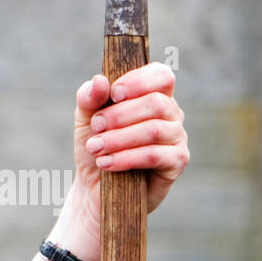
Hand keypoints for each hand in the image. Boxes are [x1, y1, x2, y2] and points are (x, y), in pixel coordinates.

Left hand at [57, 63, 189, 260]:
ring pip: (155, 130)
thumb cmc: (95, 144)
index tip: (114, 93)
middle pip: (156, 103)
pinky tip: (105, 162)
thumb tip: (101, 81)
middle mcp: (171, 113)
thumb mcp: (85, 117)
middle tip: (95, 127)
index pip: (161, 75)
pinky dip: (126, 158)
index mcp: (152, 94)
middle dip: (120, 115)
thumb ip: (89, 96)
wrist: (94, 185)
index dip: (139, 81)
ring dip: (119, 138)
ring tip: (95, 147)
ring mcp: (177, 138)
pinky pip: (155, 155)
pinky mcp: (177, 163)